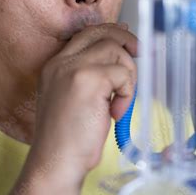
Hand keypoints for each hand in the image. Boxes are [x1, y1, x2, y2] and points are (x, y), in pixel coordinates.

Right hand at [10, 23, 137, 194]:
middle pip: (101, 32)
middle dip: (126, 39)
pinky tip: (116, 112)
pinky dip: (127, 93)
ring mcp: (73, 68)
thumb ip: (89, 76)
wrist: (55, 162)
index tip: (127, 40)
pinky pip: (122, 74)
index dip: (110, 32)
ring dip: (128, 76)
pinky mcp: (88, 80)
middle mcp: (61, 62)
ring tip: (119, 102)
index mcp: (55, 66)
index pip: (85, 34)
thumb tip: (117, 57)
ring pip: (116, 51)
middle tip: (140, 53)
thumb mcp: (73, 98)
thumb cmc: (67, 137)